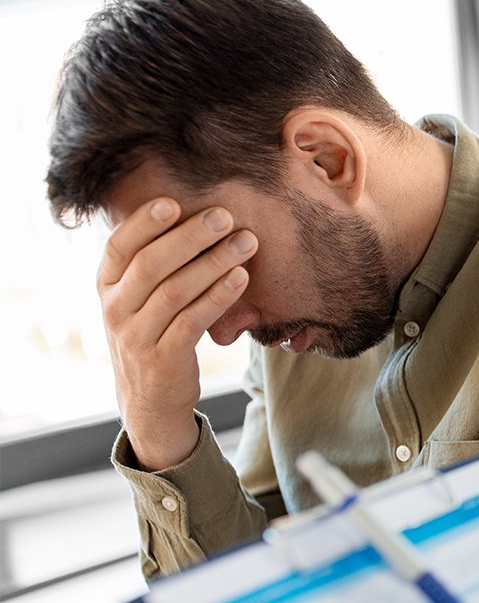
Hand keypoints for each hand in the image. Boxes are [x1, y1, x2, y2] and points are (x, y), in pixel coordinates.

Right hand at [97, 199, 257, 470]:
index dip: (143, 223)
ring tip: (245, 242)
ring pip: (174, 291)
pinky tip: (240, 277)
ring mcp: (136, 336)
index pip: (119, 246)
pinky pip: (192, 321)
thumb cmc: (156, 333)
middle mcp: (115, 308)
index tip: (173, 202)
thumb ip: (158, 264)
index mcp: (108, 286)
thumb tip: (199, 215)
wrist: (151, 400)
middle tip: (225, 216)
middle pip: (151, 264)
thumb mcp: (143, 299)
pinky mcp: (162, 358)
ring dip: (213, 263)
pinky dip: (217, 296)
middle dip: (190, 236)